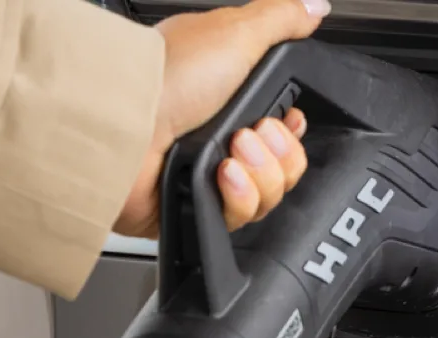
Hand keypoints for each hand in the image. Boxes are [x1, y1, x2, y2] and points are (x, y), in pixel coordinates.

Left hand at [114, 0, 331, 238]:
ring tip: (230, 154)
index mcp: (231, 96)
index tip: (286, 120)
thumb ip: (283, 18)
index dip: (294, 129)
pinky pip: (242, 216)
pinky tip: (221, 175)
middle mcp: (221, 136)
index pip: (286, 126)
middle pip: (285, 164)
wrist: (123, 128)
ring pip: (270, 193)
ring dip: (259, 172)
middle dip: (278, 151)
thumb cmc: (167, 77)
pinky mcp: (197, 207)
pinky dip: (237, 196)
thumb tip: (314, 6)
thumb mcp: (236, 31)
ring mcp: (208, 175)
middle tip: (251, 133)